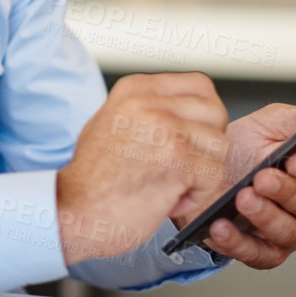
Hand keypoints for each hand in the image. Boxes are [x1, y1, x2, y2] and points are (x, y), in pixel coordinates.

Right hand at [55, 73, 231, 264]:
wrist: (75, 211)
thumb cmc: (92, 177)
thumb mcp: (110, 122)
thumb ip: (146, 109)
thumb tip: (185, 108)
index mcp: (135, 90)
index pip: (199, 85)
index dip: (203, 115)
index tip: (191, 136)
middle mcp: (149, 104)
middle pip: (215, 113)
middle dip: (207, 143)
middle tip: (185, 164)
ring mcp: (165, 131)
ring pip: (219, 145)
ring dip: (203, 172)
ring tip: (173, 184)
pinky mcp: (178, 162)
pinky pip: (214, 175)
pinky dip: (197, 195)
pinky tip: (170, 200)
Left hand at [176, 103, 295, 269]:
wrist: (199, 171)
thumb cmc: (239, 148)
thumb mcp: (268, 124)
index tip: (293, 160)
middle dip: (285, 192)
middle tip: (261, 179)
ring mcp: (283, 230)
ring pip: (288, 233)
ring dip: (266, 217)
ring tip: (242, 200)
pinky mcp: (261, 250)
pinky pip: (258, 254)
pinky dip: (239, 243)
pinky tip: (221, 226)